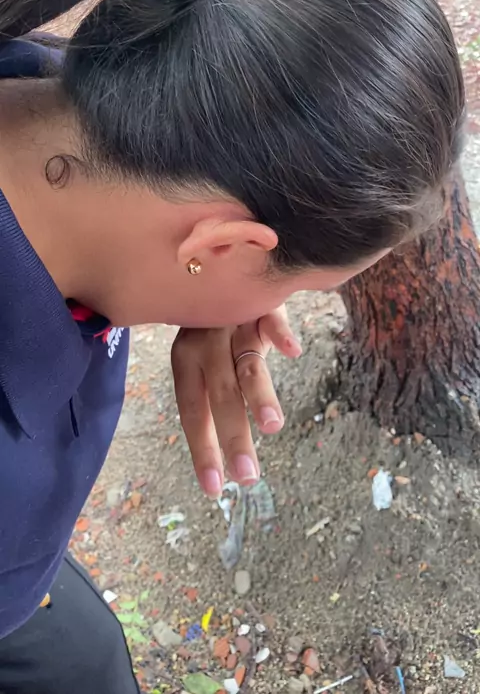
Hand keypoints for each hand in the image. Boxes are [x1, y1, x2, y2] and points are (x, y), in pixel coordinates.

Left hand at [171, 306, 301, 497]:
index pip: (193, 411)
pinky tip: (293, 352)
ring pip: (246, 361)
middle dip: (234, 437)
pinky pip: (270, 317)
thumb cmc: (214, 325)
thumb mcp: (204, 358)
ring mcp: (234, 321)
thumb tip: (220, 452)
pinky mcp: (261, 301)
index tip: (214, 488)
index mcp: (186, 359)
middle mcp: (206, 342)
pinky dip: (280, 332)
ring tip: (272, 427)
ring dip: (259, 393)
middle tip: (248, 478)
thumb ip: (213, 397)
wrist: (221, 267)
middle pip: (220, 395)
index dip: (202, 448)